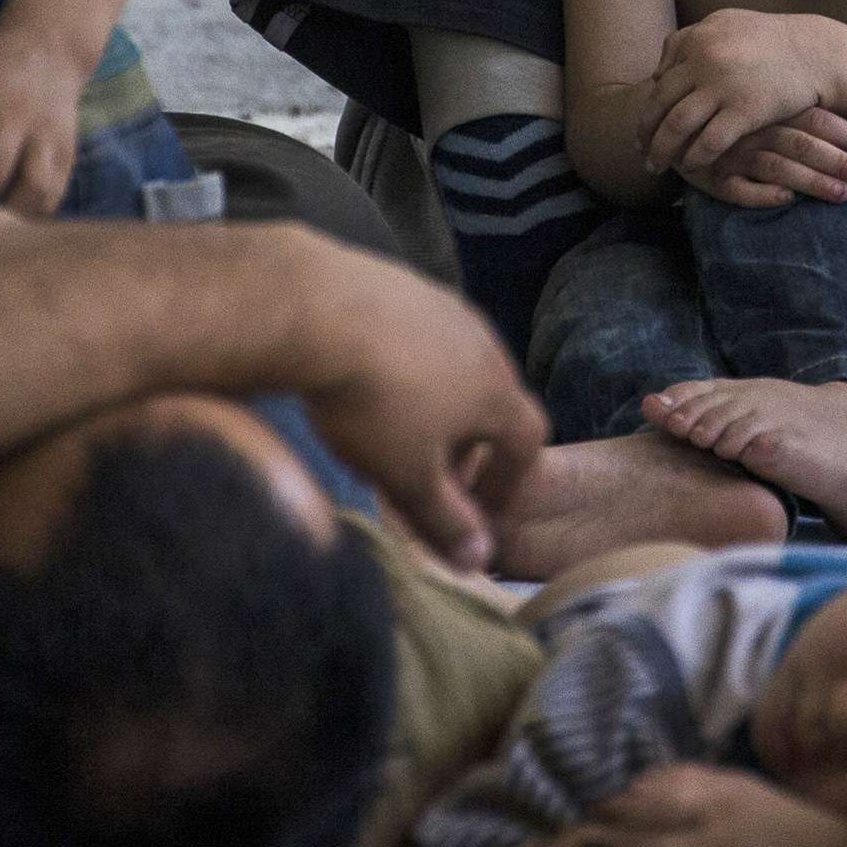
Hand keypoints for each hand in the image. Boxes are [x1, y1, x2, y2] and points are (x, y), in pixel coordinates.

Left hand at [288, 239, 548, 572]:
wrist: (316, 310)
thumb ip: (446, 522)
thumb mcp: (408, 478)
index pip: (530, 439)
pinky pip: (418, 334)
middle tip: (429, 471)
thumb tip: (479, 562)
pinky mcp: (402, 285)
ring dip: (437, 400)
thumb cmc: (373, 404)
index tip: (475, 504)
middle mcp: (482, 342)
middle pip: (492, 399)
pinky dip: (405, 364)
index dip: (510, 477)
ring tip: (391, 426)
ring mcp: (442, 306)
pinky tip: (363, 379)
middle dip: (469, 441)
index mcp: (495, 391)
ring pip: (455, 364)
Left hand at [576, 763, 846, 846]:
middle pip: (638, 829)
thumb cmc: (765, 812)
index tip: (578, 790)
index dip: (612, 795)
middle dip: (596, 828)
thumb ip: (683, 778)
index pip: (652, 792)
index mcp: (711, 792)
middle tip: (557, 824)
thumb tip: (632, 779)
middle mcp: (705, 827)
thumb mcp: (730, 782)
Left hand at [642, 11, 836, 181]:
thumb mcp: (729, 24)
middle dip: (646, 131)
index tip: (644, 126)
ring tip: (656, 165)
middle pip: (661, 103)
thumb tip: (660, 70)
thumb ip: (692, 40)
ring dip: (662, 150)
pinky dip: (695, 157)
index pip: (661, 79)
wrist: (817, 52)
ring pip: (677, 125)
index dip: (648, 106)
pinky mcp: (745, 110)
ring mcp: (723, 85)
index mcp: (698, 38)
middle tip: (639, 150)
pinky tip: (691, 167)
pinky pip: (708, 141)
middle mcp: (705, 59)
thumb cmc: (774, 41)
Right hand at [684, 109, 846, 208]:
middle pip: (803, 144)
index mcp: (768, 107)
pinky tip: (786, 200)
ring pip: (778, 167)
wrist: (663, 115)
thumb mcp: (756, 102)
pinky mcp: (713, 177)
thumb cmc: (723, 111)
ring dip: (812, 182)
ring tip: (843, 195)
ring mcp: (733, 153)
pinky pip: (739, 190)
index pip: (813, 117)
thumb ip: (791, 109)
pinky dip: (763, 194)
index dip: (844, 130)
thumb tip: (837, 124)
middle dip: (840, 162)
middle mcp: (754, 128)